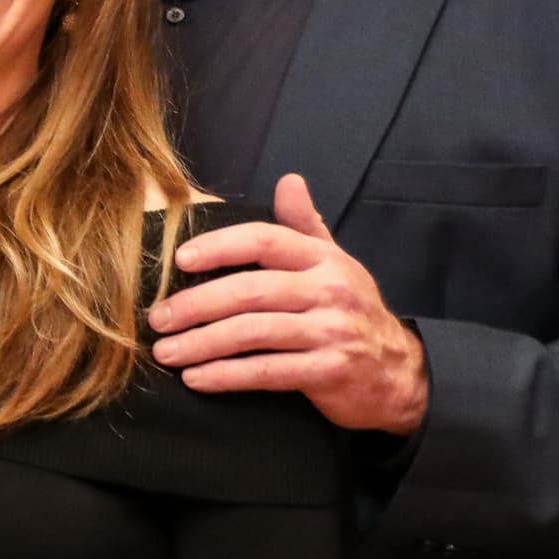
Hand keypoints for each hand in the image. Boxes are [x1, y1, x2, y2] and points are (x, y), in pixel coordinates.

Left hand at [155, 173, 429, 433]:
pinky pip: (267, 372)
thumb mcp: (336, 264)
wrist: (401, 372)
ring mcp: (332, 332)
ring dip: (201, 343)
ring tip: (165, 353)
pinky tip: (196, 379)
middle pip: (249, 290)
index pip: (265, 240)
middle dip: (195, 304)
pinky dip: (226, 376)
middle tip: (157, 318)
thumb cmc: (352, 312)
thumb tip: (289, 180)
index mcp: (324, 259)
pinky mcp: (330, 371)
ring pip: (252, 333)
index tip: (180, 260)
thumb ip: (306, 225)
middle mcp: (330, 290)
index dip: (219, 246)